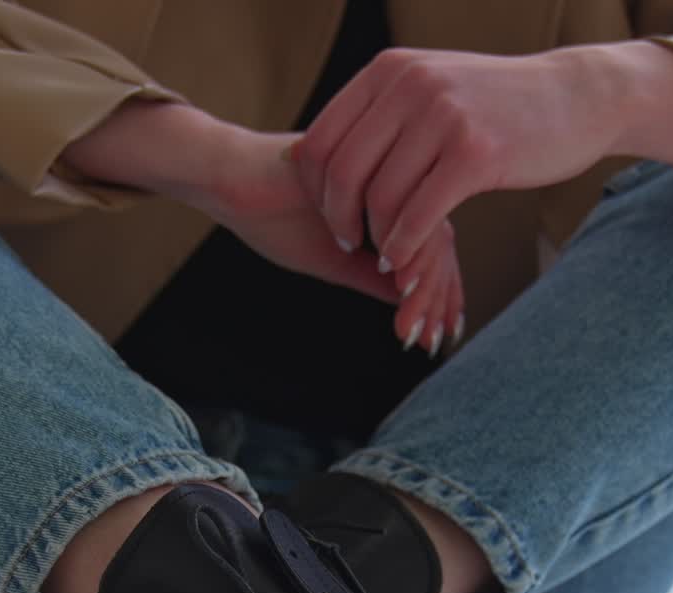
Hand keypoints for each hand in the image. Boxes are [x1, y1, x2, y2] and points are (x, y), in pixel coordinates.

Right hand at [207, 128, 465, 355]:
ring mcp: (383, 173)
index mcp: (388, 203)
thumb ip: (373, 276)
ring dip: (423, 287)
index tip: (441, 336)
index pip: (430, 248)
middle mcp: (393, 185)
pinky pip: (400, 218)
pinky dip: (405, 257)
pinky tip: (399, 290)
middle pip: (438, 241)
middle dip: (440, 297)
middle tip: (433, 341)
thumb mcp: (334, 260)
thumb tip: (410, 303)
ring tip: (411, 329)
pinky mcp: (366, 171)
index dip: (440, 294)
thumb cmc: (274, 216)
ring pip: (425, 232)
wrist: (231, 179)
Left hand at [289, 46, 622, 277]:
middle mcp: (410, 85)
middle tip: (350, 243)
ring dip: (377, 238)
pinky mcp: (475, 154)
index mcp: (389, 71)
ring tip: (385, 254)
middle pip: (343, 172)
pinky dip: (404, 248)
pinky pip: (419, 216)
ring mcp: (444, 117)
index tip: (330, 215)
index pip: (321, 139)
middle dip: (339, 219)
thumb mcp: (429, 91)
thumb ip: (378, 117)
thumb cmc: (495, 106)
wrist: (575, 97)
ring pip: (380, 199)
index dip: (315, 189)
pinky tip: (403, 262)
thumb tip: (309, 156)